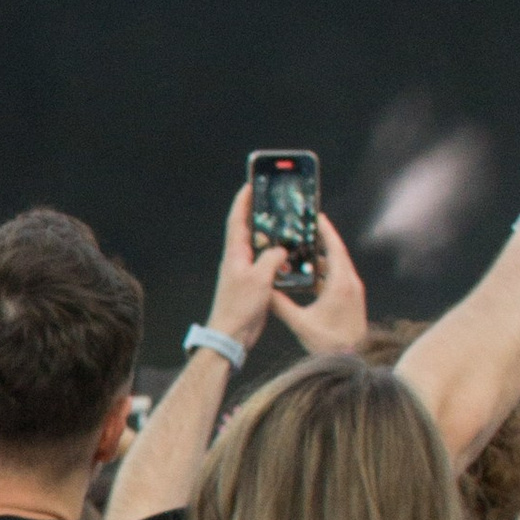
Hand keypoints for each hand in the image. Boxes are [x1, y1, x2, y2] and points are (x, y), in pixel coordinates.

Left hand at [205, 185, 288, 356]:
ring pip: (258, 247)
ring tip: (285, 226)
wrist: (231, 335)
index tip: (251, 184)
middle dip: (258, 214)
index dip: (243, 201)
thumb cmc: (239, 308)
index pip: (237, 219)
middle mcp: (237, 259)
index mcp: (234, 254)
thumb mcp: (260, 278)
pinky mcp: (251, 283)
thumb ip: (272, 259)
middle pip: (248, 230)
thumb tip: (281, 251)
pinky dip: (275, 257)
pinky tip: (288, 257)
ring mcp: (243, 271)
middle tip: (272, 200)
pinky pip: (264, 263)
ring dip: (270, 237)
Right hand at [270, 211, 367, 355]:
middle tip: (307, 228)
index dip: (325, 231)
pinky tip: (310, 277)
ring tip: (304, 250)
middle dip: (322, 240)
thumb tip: (265, 292)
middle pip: (337, 253)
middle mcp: (350, 284)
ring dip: (322, 258)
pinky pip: (338, 278)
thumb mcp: (300, 324)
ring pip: (337, 266)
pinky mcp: (351, 300)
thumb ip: (281, 306)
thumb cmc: (329, 344)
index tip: (316, 217)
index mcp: (340, 284)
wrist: (354, 360)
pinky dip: (324, 272)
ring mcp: (353, 292)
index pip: (334, 249)